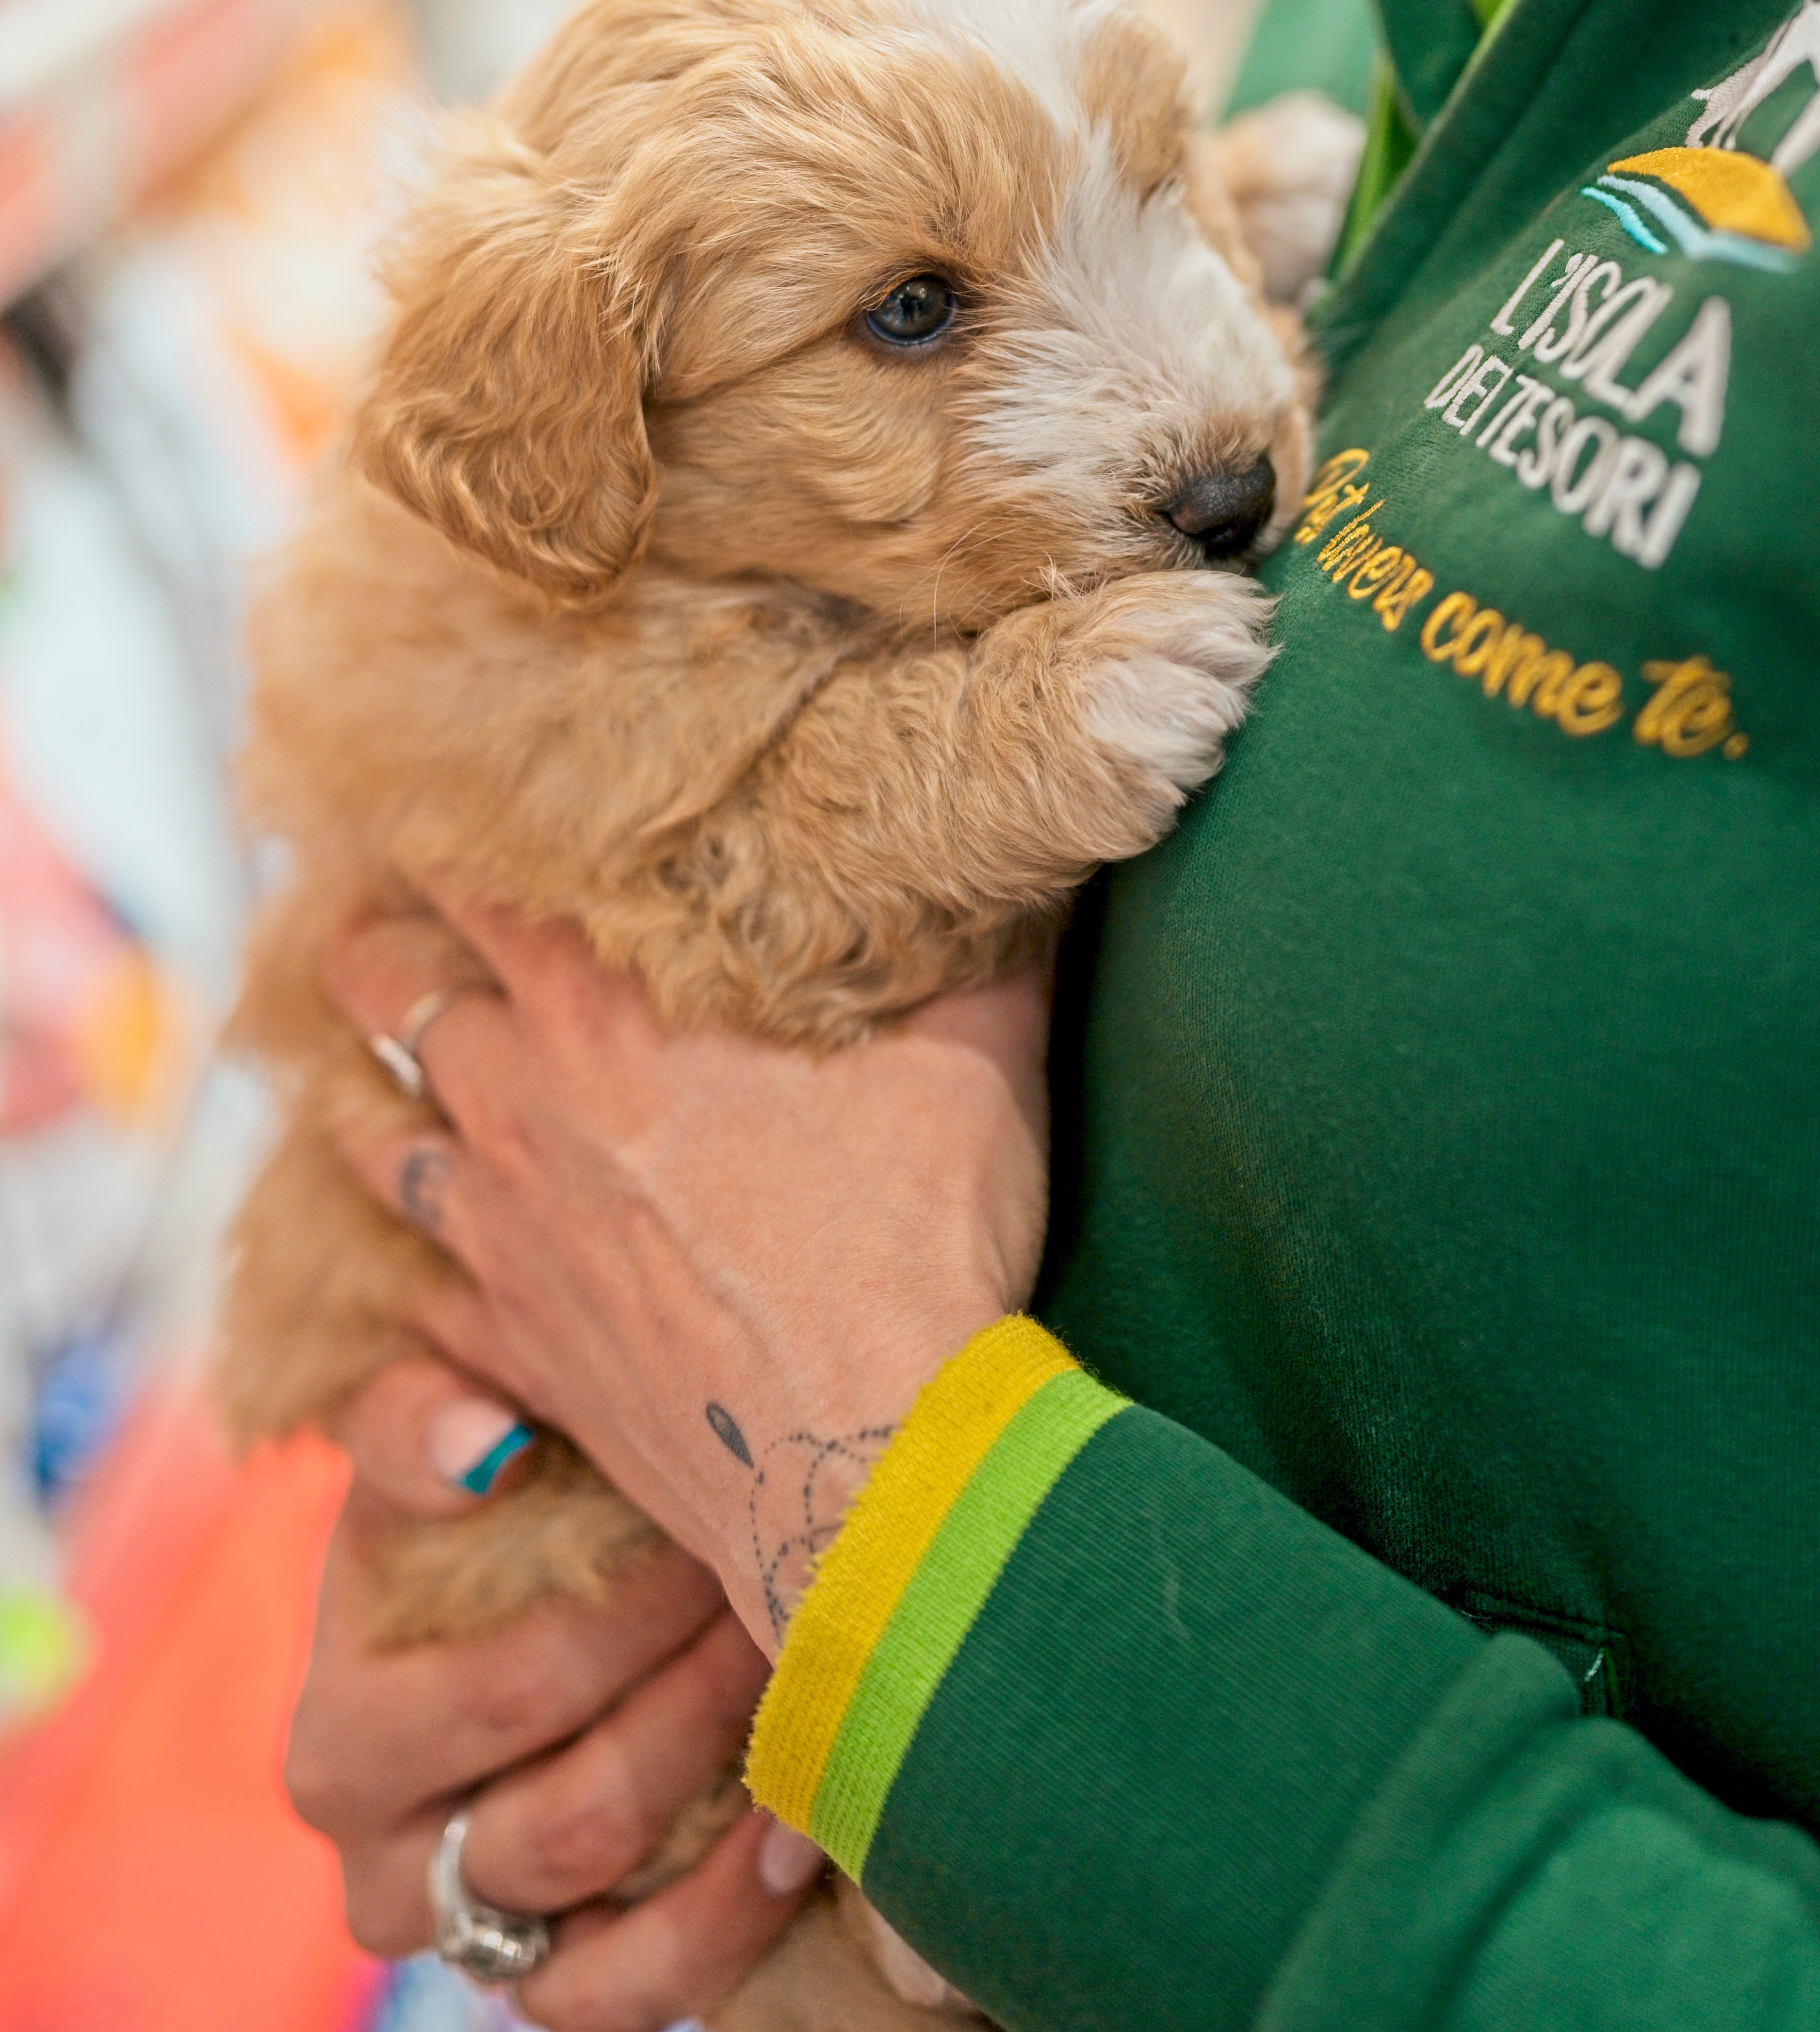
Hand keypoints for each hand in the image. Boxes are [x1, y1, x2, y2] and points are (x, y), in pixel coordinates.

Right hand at [290, 1355, 824, 2031]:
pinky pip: (635, 1994)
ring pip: (615, 1891)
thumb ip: (421, 1424)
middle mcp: (387, 1868)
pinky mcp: (552, 1991)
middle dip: (706, 1684)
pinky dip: (729, 1913)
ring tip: (816, 1677)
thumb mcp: (425, 1448)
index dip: (635, 1613)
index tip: (717, 1521)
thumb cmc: (477, 1519)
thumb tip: (484, 1442)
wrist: (497, 1619)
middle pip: (579, 1804)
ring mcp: (473, 1941)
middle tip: (790, 1584)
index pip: (511, 1693)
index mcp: (342, 1744)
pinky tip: (799, 1825)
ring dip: (733, 1776)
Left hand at [326, 897, 1052, 1651]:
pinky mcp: (508, 1343)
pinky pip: (402, 1285)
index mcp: (612, 999)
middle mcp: (524, 1095)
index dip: (460, 830)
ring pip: (367, 1129)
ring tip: (367, 1065)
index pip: (482, 870)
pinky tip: (410, 1244)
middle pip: (390, 984)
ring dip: (363, 1088)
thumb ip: (981, 933)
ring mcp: (499, 1228)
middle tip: (388, 922)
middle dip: (380, 944)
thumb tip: (1019, 840)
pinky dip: (394, 1253)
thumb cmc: (922, 1230)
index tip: (459, 807)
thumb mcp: (980, 1043)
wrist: (870, 1449)